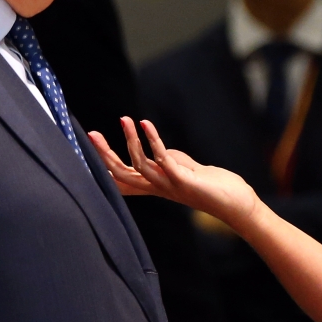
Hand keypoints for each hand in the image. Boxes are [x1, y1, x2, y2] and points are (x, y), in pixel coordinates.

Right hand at [88, 117, 260, 233]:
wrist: (236, 202)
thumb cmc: (212, 185)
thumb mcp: (184, 168)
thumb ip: (169, 158)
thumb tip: (157, 148)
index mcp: (155, 186)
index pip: (121, 180)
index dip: (102, 166)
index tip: (85, 149)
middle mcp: (157, 188)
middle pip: (121, 175)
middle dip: (104, 155)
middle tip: (90, 134)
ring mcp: (169, 185)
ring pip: (138, 166)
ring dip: (129, 140)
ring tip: (124, 119)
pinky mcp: (183, 180)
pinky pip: (162, 159)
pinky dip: (152, 140)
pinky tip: (145, 124)